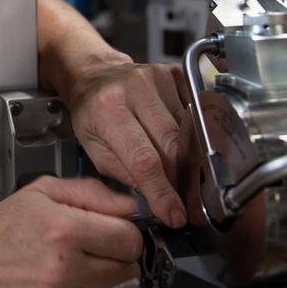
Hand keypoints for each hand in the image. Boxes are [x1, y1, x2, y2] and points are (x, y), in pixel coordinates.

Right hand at [0, 176, 141, 287]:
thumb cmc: (1, 231)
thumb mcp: (41, 193)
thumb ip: (91, 192)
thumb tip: (131, 208)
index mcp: (63, 229)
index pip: (129, 240)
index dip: (125, 235)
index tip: (112, 236)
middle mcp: (62, 270)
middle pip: (127, 272)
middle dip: (116, 261)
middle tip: (92, 255)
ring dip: (102, 287)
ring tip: (75, 274)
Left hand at [65, 59, 193, 228]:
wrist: (94, 73)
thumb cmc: (91, 112)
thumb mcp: (93, 149)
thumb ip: (125, 175)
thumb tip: (158, 200)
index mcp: (108, 109)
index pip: (144, 159)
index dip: (163, 191)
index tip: (175, 214)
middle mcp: (135, 88)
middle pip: (173, 146)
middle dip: (181, 181)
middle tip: (185, 204)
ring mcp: (159, 77)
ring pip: (188, 132)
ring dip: (188, 160)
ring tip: (180, 174)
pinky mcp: (175, 74)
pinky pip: (195, 114)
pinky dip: (193, 136)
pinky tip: (183, 144)